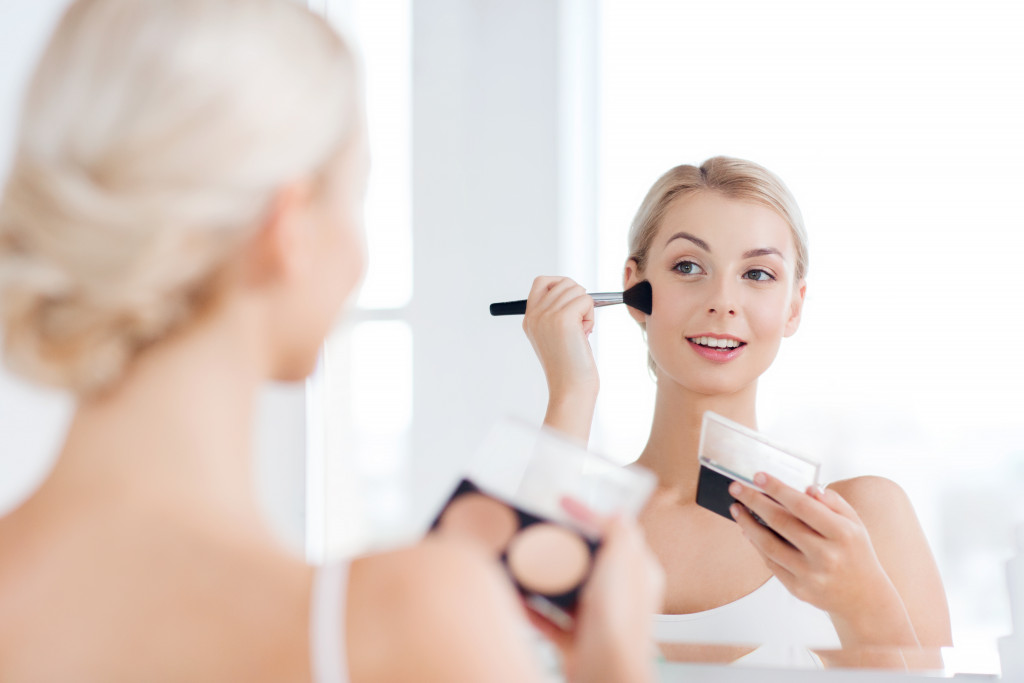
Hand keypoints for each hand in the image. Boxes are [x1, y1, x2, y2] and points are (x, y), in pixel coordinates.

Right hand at [522, 276, 598, 441]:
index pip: (542, 281)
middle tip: (578, 326)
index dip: (562, 286)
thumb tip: (575, 291)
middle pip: (565, 283)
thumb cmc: (569, 367)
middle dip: (579, 300)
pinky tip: (584, 335)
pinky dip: (591, 317)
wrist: (570, 388)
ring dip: (586, 310)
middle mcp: (535, 315)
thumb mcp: (554, 335)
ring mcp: (547, 315)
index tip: (572, 304)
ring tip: (580, 333)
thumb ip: (556, 313)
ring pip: (578, 290)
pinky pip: (587, 300)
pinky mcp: (563, 318)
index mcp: (529, 318)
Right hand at [527, 501, 663, 682]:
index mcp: (636, 572)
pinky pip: (550, 619)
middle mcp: (618, 595)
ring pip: (566, 590)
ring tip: (524, 561)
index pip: (611, 533)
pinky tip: (518, 598)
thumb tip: (620, 513)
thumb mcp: (622, 564)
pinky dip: (533, 609)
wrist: (607, 671)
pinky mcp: (578, 639)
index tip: (562, 502)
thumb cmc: (620, 622)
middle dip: (561, 546)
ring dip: (545, 577)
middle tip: (540, 531)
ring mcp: (597, 618)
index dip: (586, 514)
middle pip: (587, 561)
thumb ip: (621, 535)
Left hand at [728, 473, 918, 646]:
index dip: (777, 489)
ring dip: (748, 524)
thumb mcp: (854, 523)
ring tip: (736, 508)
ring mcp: (811, 575)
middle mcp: (826, 555)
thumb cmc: (855, 553)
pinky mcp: (798, 590)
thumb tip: (807, 488)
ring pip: (769, 545)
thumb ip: (833, 502)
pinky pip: (770, 564)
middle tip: (735, 487)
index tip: (757, 476)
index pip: (802, 505)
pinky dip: (756, 545)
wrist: (864, 599)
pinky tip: (748, 530)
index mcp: (842, 534)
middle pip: (781, 522)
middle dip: (754, 501)